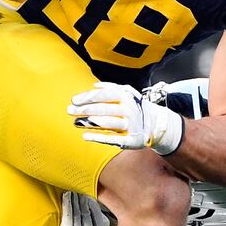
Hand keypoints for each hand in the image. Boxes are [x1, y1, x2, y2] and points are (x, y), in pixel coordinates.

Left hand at [68, 82, 184, 153]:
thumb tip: (94, 86)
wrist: (155, 123)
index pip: (104, 95)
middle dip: (85, 110)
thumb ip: (110, 88)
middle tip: (70, 111)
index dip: (88, 97)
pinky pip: (113, 139)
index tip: (74, 100)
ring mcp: (130, 125)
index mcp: (126, 97)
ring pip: (108, 123)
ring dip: (89, 123)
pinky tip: (85, 136)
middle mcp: (129, 110)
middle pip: (104, 109)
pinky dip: (98, 138)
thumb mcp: (127, 92)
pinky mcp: (131, 140)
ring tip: (75, 122)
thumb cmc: (135, 106)